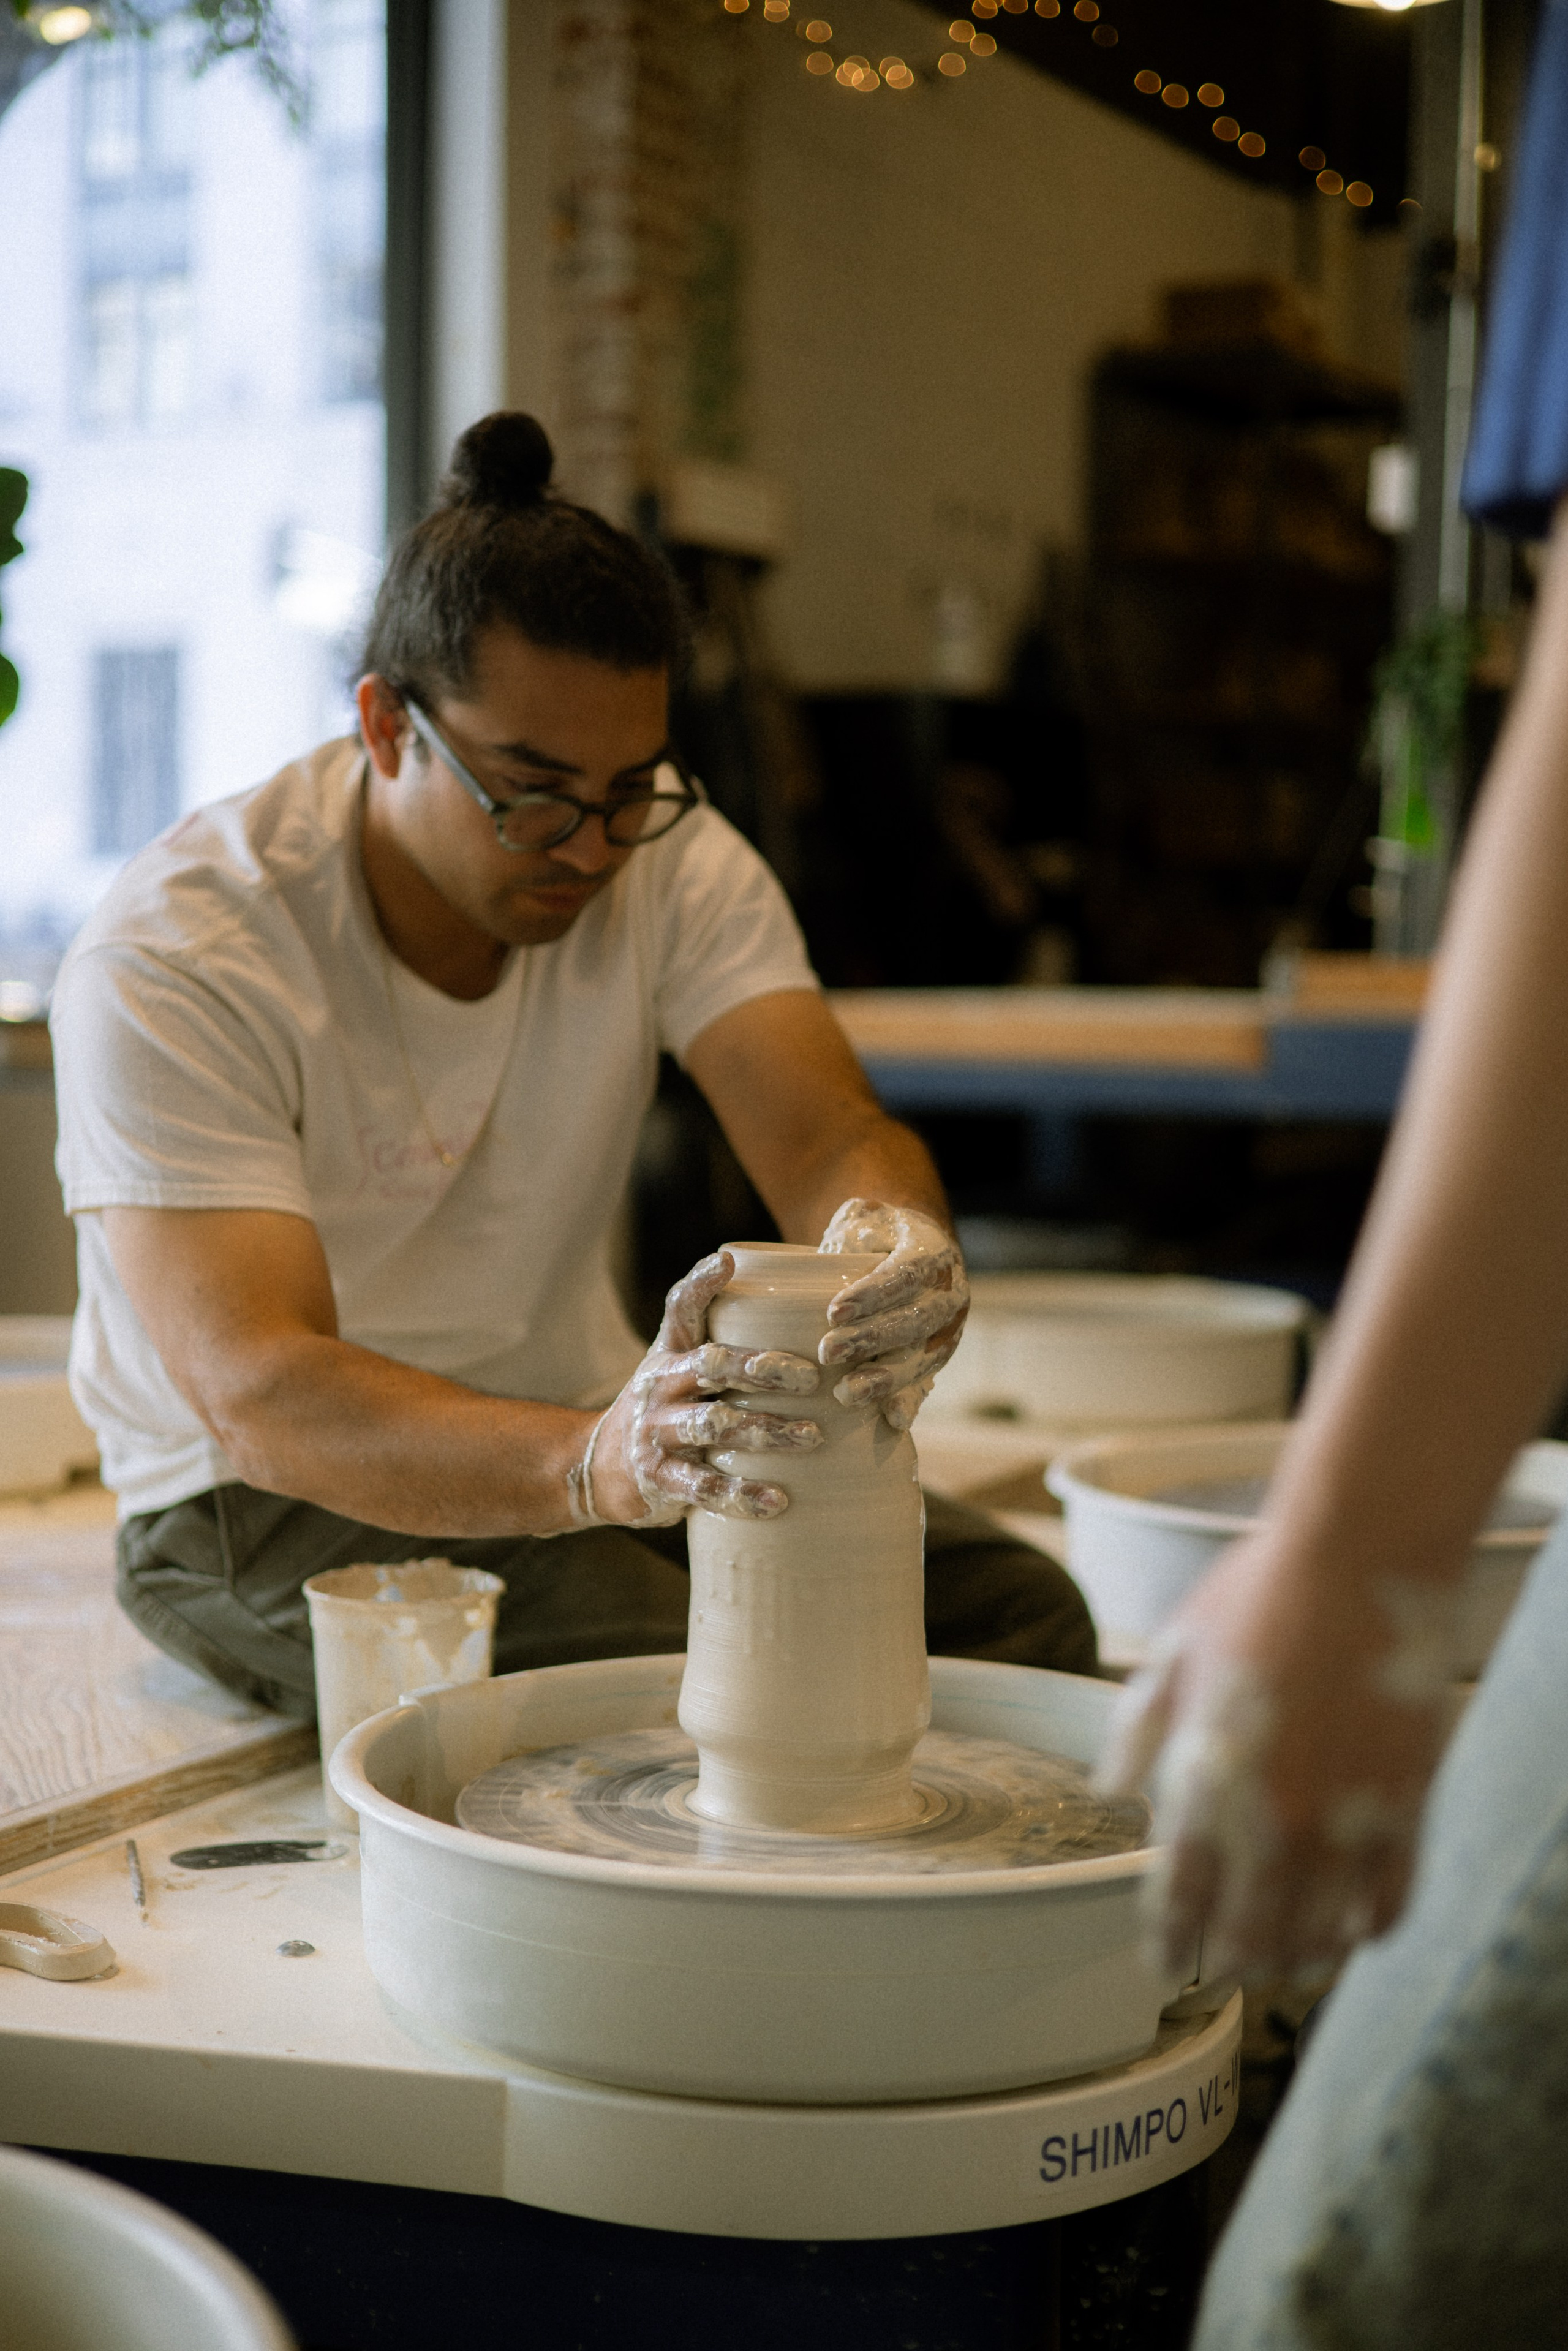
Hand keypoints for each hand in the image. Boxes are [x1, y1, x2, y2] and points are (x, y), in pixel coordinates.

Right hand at [590, 1249, 823, 1523]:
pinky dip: (742, 1494)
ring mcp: (655, 1429)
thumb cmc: (665, 1409)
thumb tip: (803, 1320)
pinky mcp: (656, 1476)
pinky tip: (778, 1501)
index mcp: (670, 1351)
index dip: (700, 1283)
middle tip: (811, 1377)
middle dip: (763, 1367)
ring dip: (765, 1429)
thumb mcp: (679, 1369)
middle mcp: (659, 1383)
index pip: (681, 1307)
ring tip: (811, 1437)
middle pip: (711, 1364)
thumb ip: (725, 1348)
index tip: (726, 1263)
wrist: (597, 1467)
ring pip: (714, 1424)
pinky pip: (702, 1485)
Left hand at [817, 1198, 968, 1430]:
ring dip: (885, 1377)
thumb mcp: (863, 1220)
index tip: (833, 1312)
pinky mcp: (937, 1357)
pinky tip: (891, 1420)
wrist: (905, 1250)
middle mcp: (951, 1292)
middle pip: (917, 1320)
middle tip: (828, 1352)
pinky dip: (910, 1401)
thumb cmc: (873, 1235)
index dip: (873, 1294)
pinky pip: (928, 1382)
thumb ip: (851, 1234)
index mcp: (934, 1252)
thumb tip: (835, 1259)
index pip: (908, 1273)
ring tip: (845, 1394)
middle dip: (872, 1339)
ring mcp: (949, 1329)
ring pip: (924, 1357)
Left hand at [1098, 1530, 1457, 1979]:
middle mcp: (1275, 1820)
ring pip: (1321, 1933)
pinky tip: (1352, 1932)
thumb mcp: (1171, 1656)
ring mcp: (1347, 1820)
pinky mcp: (1406, 1807)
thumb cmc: (1255, 1595)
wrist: (1359, 1560)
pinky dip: (1367, 1930)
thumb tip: (1109, 1792)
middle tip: (1224, 1970)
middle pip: (1251, 1934)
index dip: (1170, 1942)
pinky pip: (1390, 1901)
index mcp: (1206, 1783)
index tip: (1162, 1968)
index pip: (1181, 1898)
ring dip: (1298, 1958)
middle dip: (1233, 1961)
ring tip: (1285, 1964)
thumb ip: (1137, 1732)